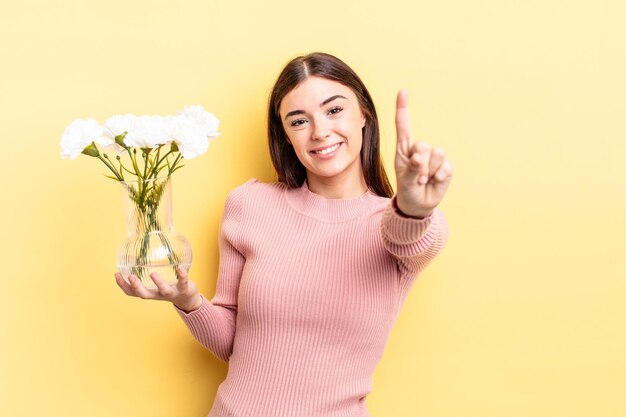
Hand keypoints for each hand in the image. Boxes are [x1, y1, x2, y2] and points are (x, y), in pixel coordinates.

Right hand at [115, 267, 202, 312]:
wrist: (188, 299)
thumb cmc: (169, 287)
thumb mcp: (156, 282)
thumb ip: (147, 272)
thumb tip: (136, 255)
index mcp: (150, 292)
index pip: (132, 292)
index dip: (123, 285)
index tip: (116, 274)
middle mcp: (158, 294)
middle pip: (145, 294)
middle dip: (136, 287)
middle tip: (130, 277)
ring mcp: (171, 293)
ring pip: (164, 290)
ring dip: (158, 282)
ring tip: (153, 273)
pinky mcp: (184, 289)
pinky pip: (183, 282)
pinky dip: (182, 275)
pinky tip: (180, 267)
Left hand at [394, 89, 453, 217]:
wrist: (418, 204)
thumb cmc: (407, 189)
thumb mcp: (404, 181)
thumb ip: (411, 168)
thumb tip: (420, 157)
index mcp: (405, 148)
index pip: (404, 125)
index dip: (403, 108)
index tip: (403, 91)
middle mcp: (420, 149)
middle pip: (423, 145)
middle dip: (419, 163)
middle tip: (415, 177)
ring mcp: (434, 157)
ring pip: (436, 155)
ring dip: (428, 172)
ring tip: (423, 180)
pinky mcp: (446, 165)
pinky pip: (446, 167)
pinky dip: (438, 177)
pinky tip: (433, 182)